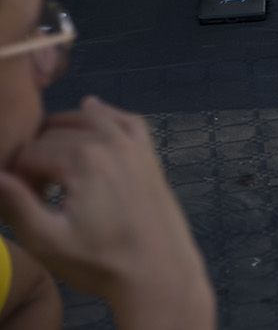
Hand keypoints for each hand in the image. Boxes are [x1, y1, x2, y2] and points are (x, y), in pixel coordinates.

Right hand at [0, 98, 213, 327]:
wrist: (158, 271)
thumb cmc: (99, 260)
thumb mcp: (46, 240)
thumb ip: (16, 204)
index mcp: (82, 160)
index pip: (28, 152)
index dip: (16, 175)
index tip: (21, 199)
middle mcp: (109, 142)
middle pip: (53, 134)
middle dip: (36, 157)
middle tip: (36, 191)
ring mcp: (133, 144)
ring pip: (87, 118)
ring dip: (62, 132)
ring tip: (51, 163)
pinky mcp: (149, 153)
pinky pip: (126, 119)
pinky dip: (106, 114)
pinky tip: (92, 111)